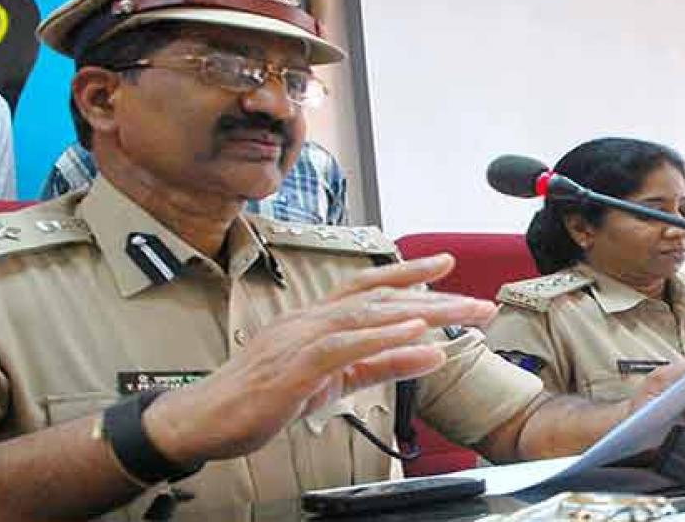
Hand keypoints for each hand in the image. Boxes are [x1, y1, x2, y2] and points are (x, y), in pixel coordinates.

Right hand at [141, 254, 494, 464]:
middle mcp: (309, 319)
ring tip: (461, 312)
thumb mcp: (334, 382)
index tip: (448, 265)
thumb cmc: (262, 398)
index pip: (369, 287)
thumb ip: (382, 365)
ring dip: (420, 312)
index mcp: (315, 320)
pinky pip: (344, 345)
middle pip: (380, 298)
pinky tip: (414, 330)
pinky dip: (382, 334)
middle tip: (479, 302)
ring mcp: (300, 338)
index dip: (409, 273)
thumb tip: (429, 352)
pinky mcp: (294, 365)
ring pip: (368, 314)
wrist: (205, 420)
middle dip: (435, 297)